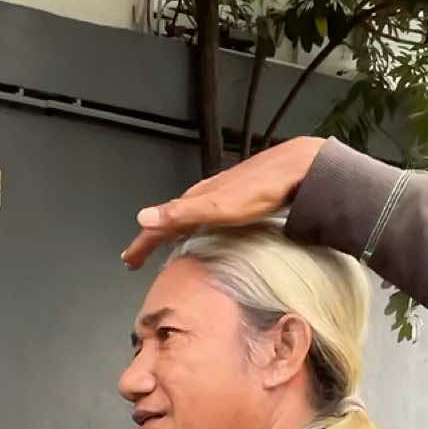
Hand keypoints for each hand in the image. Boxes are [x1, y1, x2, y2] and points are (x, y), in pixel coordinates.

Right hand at [121, 137, 324, 268]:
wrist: (298, 168)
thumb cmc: (261, 189)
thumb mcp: (217, 206)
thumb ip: (180, 213)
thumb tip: (143, 218)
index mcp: (196, 198)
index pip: (159, 222)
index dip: (142, 242)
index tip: (129, 260)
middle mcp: (205, 194)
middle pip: (169, 218)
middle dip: (152, 237)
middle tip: (138, 257)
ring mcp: (221, 194)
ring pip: (186, 215)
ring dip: (171, 231)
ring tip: (164, 245)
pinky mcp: (237, 196)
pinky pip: (204, 215)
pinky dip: (192, 226)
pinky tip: (201, 232)